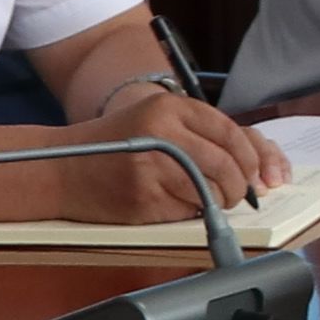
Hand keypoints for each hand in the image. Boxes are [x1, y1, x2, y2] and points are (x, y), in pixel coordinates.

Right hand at [88, 74, 273, 213]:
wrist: (62, 167)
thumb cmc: (115, 145)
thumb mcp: (156, 120)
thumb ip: (198, 133)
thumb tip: (252, 165)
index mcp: (171, 107)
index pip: (231, 133)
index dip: (251, 159)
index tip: (256, 175)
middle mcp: (163, 131)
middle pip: (227, 165)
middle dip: (239, 187)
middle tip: (236, 195)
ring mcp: (153, 165)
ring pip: (211, 191)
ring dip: (216, 203)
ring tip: (206, 201)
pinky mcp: (144, 197)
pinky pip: (186, 210)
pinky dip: (189, 213)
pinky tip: (172, 204)